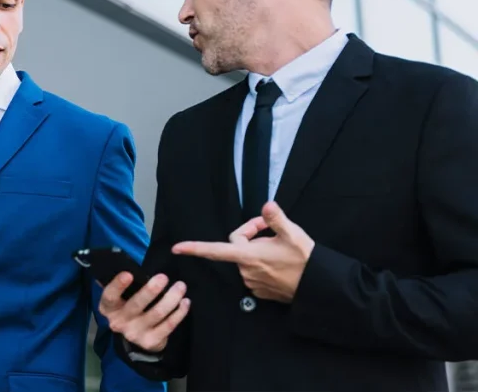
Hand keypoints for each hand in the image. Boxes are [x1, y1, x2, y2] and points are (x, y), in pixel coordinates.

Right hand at [98, 271, 190, 352]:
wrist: (135, 336)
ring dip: (171, 298)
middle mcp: (119, 322)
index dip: (118, 285)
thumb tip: (124, 263)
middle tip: (164, 277)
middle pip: (136, 305)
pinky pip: (169, 325)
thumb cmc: (127, 305)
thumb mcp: (119, 296)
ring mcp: (135, 334)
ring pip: (157, 314)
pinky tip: (185, 302)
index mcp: (108, 308)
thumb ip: (121, 283)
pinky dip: (179, 313)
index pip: (109, 296)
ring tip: (181, 286)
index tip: (128, 274)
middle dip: (151, 290)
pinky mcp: (151, 341)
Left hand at [171, 201, 314, 302]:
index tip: (177, 248)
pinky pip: (255, 272)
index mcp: (248, 256)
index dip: (195, 248)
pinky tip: (280, 263)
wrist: (320, 289)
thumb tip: (266, 206)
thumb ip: (275, 219)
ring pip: (246, 259)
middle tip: (268, 228)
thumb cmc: (306, 261)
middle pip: (236, 246)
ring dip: (257, 250)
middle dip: (250, 235)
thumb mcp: (293, 234)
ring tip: (278, 247)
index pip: (215, 250)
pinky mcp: (261, 292)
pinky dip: (262, 265)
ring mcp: (253, 283)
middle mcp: (246, 271)